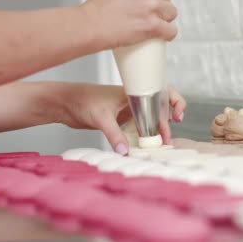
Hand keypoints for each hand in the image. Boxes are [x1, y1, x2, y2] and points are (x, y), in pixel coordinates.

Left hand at [59, 83, 185, 154]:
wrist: (65, 103)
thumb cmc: (82, 100)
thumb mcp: (100, 117)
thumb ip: (113, 134)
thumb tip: (124, 151)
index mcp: (134, 90)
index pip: (162, 91)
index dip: (175, 102)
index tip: (177, 116)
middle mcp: (135, 99)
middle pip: (160, 108)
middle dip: (167, 124)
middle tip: (166, 140)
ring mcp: (129, 110)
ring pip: (151, 119)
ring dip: (157, 131)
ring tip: (160, 144)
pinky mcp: (122, 120)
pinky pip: (140, 128)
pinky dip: (145, 136)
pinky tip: (147, 146)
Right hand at [83, 0, 177, 49]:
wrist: (91, 24)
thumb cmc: (100, 4)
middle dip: (159, 5)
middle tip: (145, 12)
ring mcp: (152, 5)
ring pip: (172, 13)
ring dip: (164, 19)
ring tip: (150, 22)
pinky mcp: (153, 25)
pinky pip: (172, 31)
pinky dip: (167, 34)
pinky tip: (160, 34)